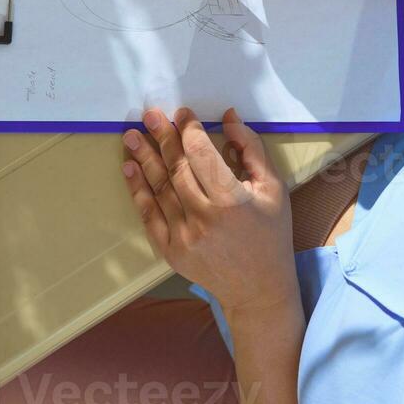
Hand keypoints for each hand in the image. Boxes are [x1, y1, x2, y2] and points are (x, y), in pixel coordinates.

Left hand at [122, 107, 296, 314]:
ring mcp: (184, 237)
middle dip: (162, 138)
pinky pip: (149, 214)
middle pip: (177, 169)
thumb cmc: (271, 234)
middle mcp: (204, 218)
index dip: (189, 131)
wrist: (258, 289)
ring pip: (159, 189)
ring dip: (143, 159)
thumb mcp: (273, 188)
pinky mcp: (170, 251)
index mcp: (233, 201)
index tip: (182, 114)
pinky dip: (138, 190)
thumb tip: (227, 118)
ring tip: (131, 135)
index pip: (202, 156)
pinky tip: (130, 168)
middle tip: (150, 114)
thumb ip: (251, 149)